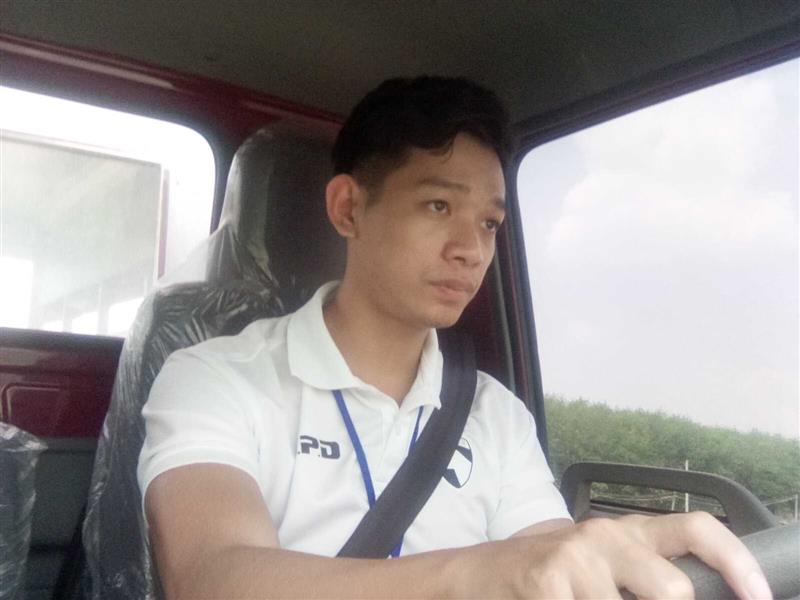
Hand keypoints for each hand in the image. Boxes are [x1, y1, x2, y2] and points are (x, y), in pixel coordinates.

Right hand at [462, 512, 771, 598]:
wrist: (484, 573)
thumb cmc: (554, 574)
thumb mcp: (604, 564)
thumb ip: (646, 574)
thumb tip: (697, 596)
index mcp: (628, 530)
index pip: (696, 528)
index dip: (737, 562)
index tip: (760, 597)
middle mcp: (606, 536)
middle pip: (674, 589)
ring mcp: (575, 558)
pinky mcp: (547, 582)